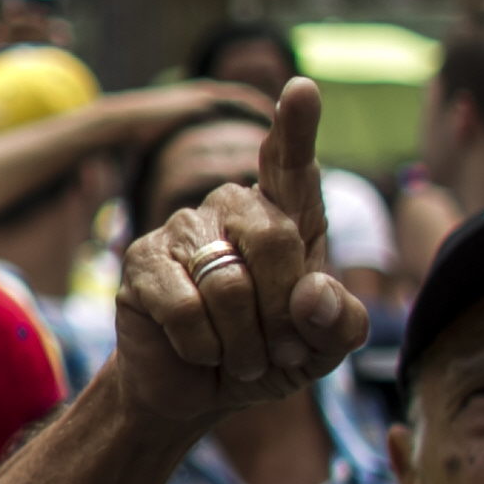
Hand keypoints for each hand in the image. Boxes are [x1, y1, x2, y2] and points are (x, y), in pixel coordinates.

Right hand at [110, 78, 367, 428]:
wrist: (197, 392)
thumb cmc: (268, 355)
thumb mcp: (322, 349)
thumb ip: (340, 323)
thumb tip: (313, 294)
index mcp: (287, 216)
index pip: (292, 165)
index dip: (297, 127)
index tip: (302, 90)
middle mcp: (234, 208)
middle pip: (274, 236)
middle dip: (285, 312)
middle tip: (281, 351)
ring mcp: (184, 229)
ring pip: (229, 284)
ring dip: (245, 342)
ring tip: (242, 358)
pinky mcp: (143, 260)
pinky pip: (186, 308)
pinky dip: (205, 347)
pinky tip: (200, 351)